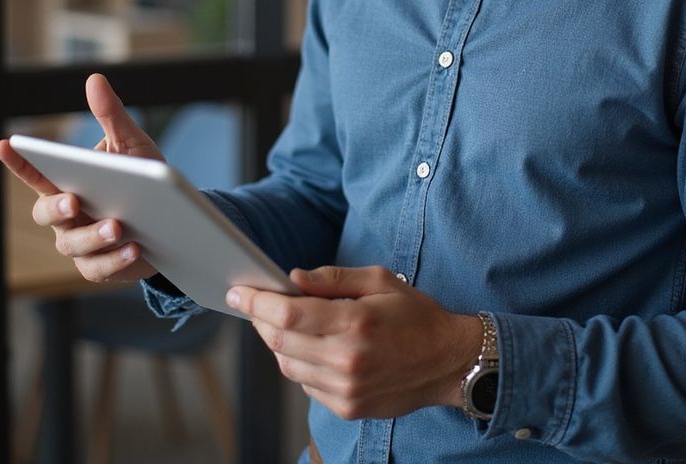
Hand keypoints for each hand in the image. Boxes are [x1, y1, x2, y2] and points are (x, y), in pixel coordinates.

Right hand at [0, 73, 162, 283]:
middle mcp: (67, 214)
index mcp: (68, 181)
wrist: (173, 217)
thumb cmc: (144, 176)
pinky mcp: (99, 267)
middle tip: (74, 200)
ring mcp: (80, 243)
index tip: (5, 144)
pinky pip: (100, 267)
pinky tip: (134, 247)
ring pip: (73, 244)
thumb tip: (94, 79)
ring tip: (119, 225)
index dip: (19, 160)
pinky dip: (115, 259)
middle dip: (57, 207)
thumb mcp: (132, 144)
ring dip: (95, 235)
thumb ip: (111, 116)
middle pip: (46, 213)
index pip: (36, 171)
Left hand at [227, 265, 481, 419]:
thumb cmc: (415, 314)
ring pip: (287, 366)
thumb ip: (333, 278)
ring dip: (276, 342)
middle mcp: (346, 360)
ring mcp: (345, 390)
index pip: (287, 315)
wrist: (448, 362)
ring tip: (283, 321)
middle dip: (260, 319)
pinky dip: (297, 363)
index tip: (237, 291)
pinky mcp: (347, 408)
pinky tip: (309, 346)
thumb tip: (292, 278)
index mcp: (354, 323)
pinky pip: (305, 384)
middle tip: (254, 301)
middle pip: (279, 342)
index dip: (256, 302)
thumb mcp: (379, 280)